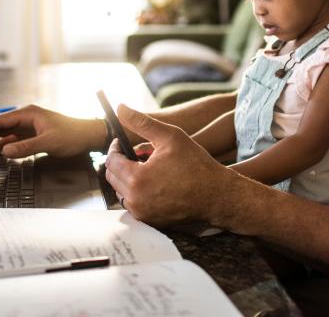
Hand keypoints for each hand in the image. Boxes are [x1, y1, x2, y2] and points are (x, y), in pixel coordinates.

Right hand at [0, 105, 102, 158]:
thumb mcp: (50, 142)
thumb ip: (26, 147)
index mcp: (28, 113)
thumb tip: (5, 151)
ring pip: (1, 132)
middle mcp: (25, 117)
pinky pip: (9, 139)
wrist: (88, 136)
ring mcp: (27, 125)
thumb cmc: (72, 135)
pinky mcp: (30, 134)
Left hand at [104, 105, 234, 225]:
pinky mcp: (150, 221)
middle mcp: (135, 200)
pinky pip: (134, 203)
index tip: (122, 142)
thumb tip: (121, 108)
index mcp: (136, 179)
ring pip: (122, 191)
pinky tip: (156, 182)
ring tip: (150, 167)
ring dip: (129, 177)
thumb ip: (142, 122)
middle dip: (122, 162)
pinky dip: (139, 191)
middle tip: (140, 153)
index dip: (115, 148)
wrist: (217, 196)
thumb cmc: (196, 165)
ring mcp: (142, 213)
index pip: (111, 161)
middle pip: (113, 177)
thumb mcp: (170, 137)